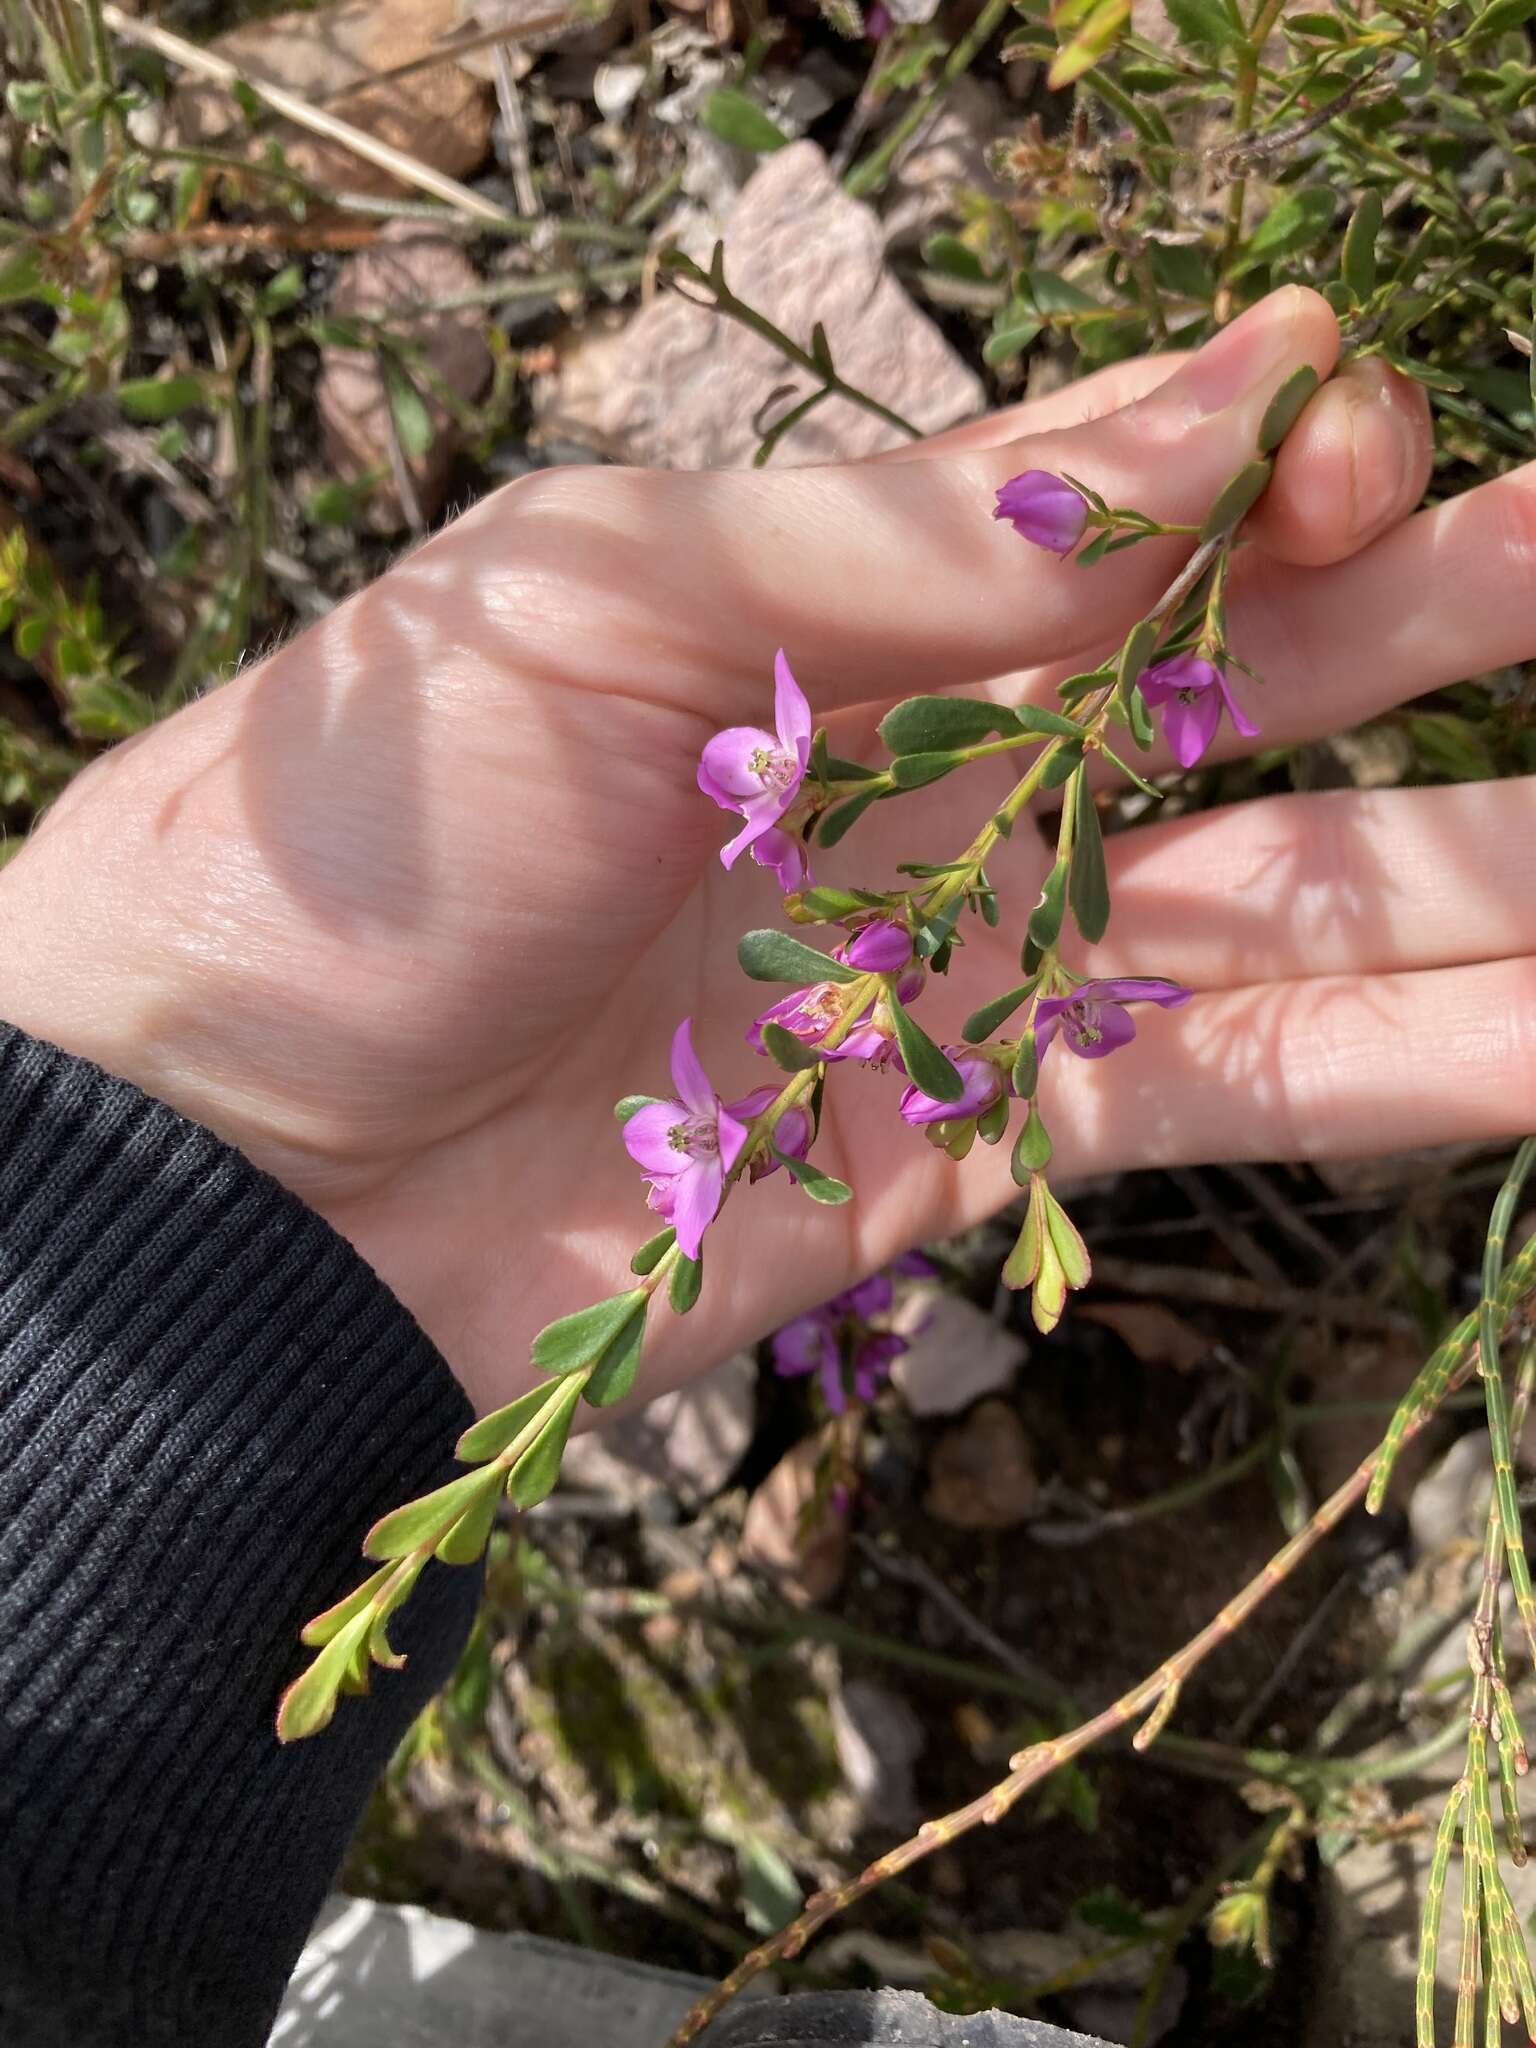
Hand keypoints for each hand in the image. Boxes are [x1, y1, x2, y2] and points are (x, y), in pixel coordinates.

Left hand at [3, 285, 1521, 1418]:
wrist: (237, 1166)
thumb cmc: (360, 836)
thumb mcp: (594, 594)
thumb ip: (905, 526)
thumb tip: (1227, 389)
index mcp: (842, 602)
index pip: (1127, 503)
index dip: (1271, 459)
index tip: (1365, 442)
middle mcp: (941, 772)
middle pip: (1256, 687)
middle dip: (1439, 619)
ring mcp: (976, 962)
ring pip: (1289, 903)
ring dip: (1481, 873)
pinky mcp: (980, 1138)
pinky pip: (1229, 1092)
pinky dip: (1402, 1067)